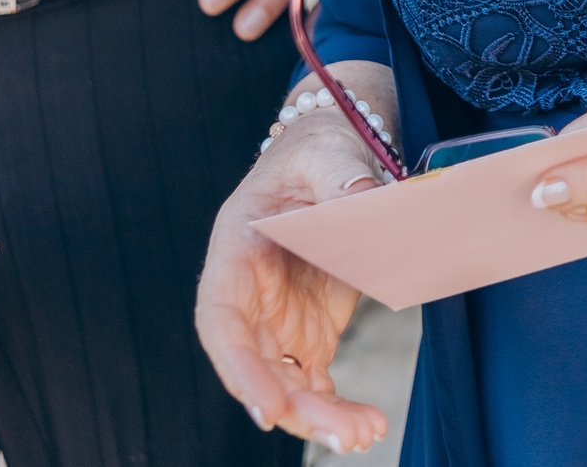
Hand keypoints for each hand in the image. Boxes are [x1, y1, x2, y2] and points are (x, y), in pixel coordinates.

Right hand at [194, 108, 391, 452]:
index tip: (267, 408)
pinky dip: (334, 407)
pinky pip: (312, 381)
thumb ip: (338, 176)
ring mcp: (278, 319)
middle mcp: (250, 296)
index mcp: (236, 250)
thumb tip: (363, 198)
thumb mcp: (324, 152)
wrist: (329, 158)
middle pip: (257, 364)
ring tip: (365, 434)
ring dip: (319, 416)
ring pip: (285, 383)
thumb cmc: (315, 151)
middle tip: (343, 435)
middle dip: (292, 406)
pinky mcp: (308, 331)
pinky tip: (364, 425)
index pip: (221, 319)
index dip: (239, 368)